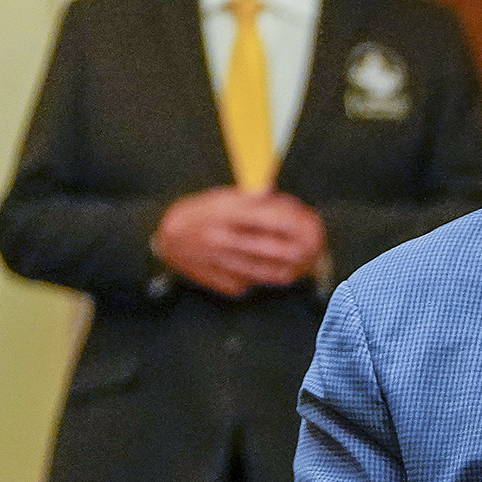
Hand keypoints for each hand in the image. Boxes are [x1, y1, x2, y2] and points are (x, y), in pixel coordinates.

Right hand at [152, 188, 326, 295]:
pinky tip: (271, 268)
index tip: (312, 222)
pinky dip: (267, 276)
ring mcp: (224, 265)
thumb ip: (257, 201)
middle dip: (304, 249)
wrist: (166, 238)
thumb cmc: (202, 213)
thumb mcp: (225, 197)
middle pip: (278, 250)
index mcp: (226, 212)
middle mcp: (224, 239)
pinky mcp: (224, 284)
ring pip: (272, 272)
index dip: (299, 223)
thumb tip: (290, 206)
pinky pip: (257, 282)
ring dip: (294, 267)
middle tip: (315, 245)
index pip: (274, 220)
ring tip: (302, 259)